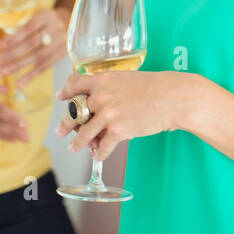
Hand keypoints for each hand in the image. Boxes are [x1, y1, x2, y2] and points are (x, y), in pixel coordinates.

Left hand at [0, 7, 68, 87]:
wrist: (72, 22)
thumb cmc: (48, 21)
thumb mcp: (38, 18)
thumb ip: (24, 29)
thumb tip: (3, 46)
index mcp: (48, 16)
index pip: (29, 28)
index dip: (14, 38)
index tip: (0, 47)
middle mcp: (57, 28)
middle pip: (33, 43)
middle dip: (14, 53)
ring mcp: (63, 42)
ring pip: (39, 56)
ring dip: (20, 65)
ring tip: (4, 72)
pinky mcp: (64, 54)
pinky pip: (46, 66)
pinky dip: (32, 76)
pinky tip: (20, 83)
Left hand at [55, 70, 196, 161]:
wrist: (173, 98)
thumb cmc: (156, 87)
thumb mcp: (129, 79)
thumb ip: (112, 87)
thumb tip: (103, 100)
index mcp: (103, 80)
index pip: (76, 84)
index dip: (66, 92)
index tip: (61, 96)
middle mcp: (101, 96)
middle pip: (74, 112)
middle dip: (66, 123)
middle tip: (61, 130)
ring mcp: (108, 115)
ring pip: (84, 133)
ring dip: (77, 142)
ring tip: (74, 147)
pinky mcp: (117, 131)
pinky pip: (101, 146)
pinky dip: (99, 152)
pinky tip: (98, 154)